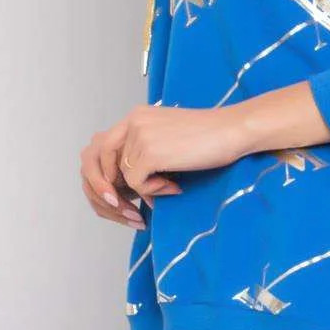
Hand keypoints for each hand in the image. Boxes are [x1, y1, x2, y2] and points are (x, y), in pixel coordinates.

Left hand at [80, 103, 251, 231]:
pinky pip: (135, 183)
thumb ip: (144, 153)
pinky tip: (175, 186)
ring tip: (164, 193)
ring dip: (138, 192)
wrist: (234, 131)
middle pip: (95, 161)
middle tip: (127, 212)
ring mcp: (139, 135)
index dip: (104, 176)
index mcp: (136, 118)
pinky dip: (153, 191)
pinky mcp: (149, 151)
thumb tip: (125, 185)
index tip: (123, 197)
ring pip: (119, 176)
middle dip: (105, 190)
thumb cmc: (210, 141)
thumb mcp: (168, 142)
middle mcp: (132, 122)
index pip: (101, 148)